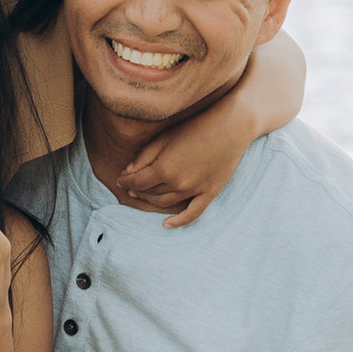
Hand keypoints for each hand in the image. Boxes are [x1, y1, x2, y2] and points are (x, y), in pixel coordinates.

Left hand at [107, 107, 237, 226]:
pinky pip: (193, 213)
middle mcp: (178, 183)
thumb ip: (145, 156)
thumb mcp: (165, 137)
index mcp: (164, 168)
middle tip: (130, 186)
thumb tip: (128, 172)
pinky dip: (179, 221)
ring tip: (143, 195)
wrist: (232, 126)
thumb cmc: (196, 126)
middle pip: (150, 193)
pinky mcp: (210, 193)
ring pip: (166, 203)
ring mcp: (195, 190)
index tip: (120, 178)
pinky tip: (166, 225)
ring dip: (151, 201)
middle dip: (137, 189)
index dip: (126, 180)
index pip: (137, 181)